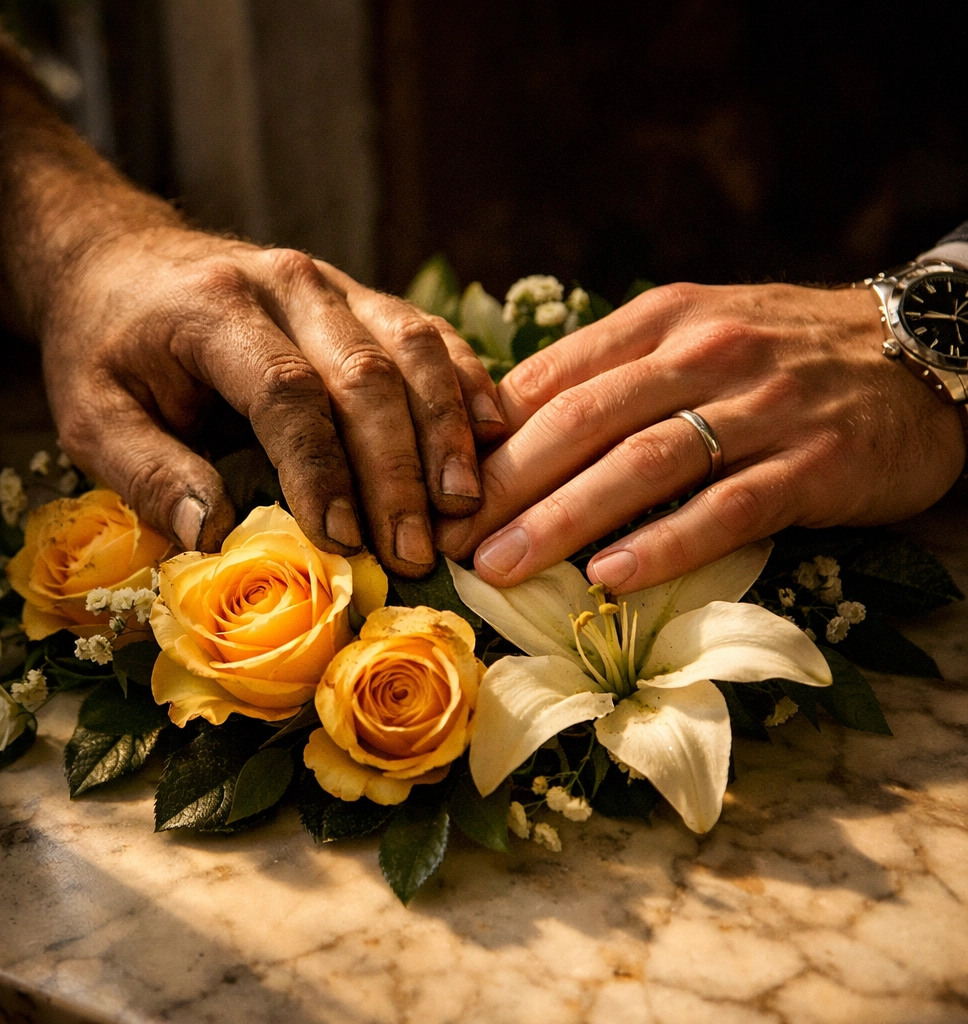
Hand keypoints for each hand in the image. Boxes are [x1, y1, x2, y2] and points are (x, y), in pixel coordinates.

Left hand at [40, 227, 505, 572]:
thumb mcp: (91, 416)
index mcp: (214, 307)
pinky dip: (466, 385)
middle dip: (396, 468)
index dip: (319, 467)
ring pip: (414, 350)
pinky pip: (432, 337)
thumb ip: (147, 473)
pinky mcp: (367, 300)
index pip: (285, 390)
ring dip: (445, 431)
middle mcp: (289, 284)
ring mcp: (338, 285)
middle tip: (415, 548)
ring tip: (464, 502)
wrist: (124, 263)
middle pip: (365, 374)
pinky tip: (492, 433)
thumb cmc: (109, 350)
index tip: (341, 538)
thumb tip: (215, 535)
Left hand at [436, 281, 963, 591]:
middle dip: (505, 483)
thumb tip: (515, 426)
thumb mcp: (696, 337)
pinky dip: (665, 543)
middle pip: (583, 420)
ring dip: (563, 517)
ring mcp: (761, 407)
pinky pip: (726, 508)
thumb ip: (614, 374)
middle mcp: (704, 353)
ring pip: (644, 462)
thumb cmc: (785, 355)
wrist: (921, 351)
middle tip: (445, 539)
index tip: (435, 488)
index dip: (486, 437)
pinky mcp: (812, 463)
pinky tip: (611, 576)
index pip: (554, 378)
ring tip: (501, 566)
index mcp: (662, 322)